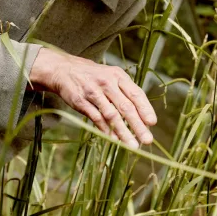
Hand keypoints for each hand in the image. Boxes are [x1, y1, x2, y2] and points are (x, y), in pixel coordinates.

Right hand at [29, 48, 156, 148]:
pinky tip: (114, 140)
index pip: (135, 93)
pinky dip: (106, 130)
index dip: (145, 109)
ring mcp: (93, 92)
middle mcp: (107, 83)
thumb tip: (143, 116)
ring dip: (123, 132)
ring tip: (132, 145)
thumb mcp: (111, 77)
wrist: (64, 70)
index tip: (152, 123)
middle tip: (147, 140)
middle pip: (125, 106)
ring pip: (111, 114)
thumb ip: (125, 93)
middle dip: (137, 125)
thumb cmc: (94, 77)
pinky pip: (96, 117)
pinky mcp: (81, 101)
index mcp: (118, 76)